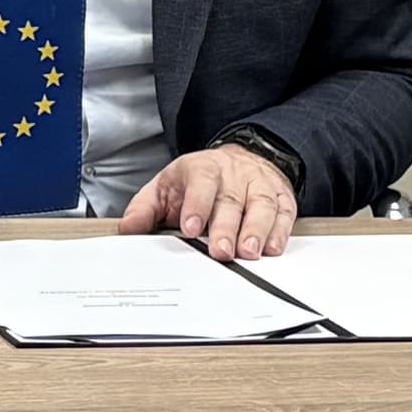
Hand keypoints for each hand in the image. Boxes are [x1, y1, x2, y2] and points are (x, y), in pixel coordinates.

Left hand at [120, 144, 298, 259]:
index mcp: (201, 169)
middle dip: (226, 227)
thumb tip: (128, 229)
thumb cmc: (198, 181)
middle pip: (231, 200)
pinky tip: (272, 248)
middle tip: (221, 251)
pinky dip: (280, 231)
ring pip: (261, 205)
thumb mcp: (165, 187)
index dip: (197, 204)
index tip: (190, 228)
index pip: (201, 182)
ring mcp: (259, 185)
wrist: (241, 159)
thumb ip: (144, 209)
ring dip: (256, 230)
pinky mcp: (281, 198)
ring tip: (249, 252)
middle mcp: (233, 175)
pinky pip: (284, 213)